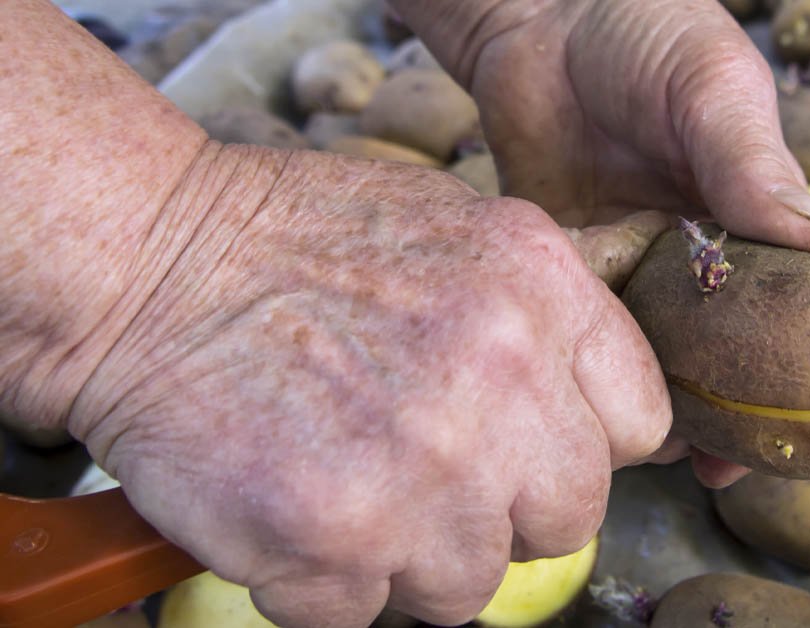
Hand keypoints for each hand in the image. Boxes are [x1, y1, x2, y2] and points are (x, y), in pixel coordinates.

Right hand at [68, 145, 671, 625]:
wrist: (148, 265)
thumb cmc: (296, 243)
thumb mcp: (458, 230)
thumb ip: (544, 319)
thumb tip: (599, 408)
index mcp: (542, 291)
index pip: (638, 426)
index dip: (581, 446)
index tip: (531, 446)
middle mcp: (502, 381)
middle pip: (568, 518)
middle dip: (502, 509)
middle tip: (427, 468)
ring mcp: (423, 470)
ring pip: (468, 584)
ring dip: (410, 554)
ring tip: (348, 479)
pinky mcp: (334, 541)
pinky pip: (364, 613)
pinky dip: (325, 580)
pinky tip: (294, 505)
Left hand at [397, 0, 809, 485]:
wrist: (540, 18)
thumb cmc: (646, 34)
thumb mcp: (713, 85)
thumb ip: (753, 160)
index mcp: (759, 210)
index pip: (809, 292)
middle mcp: (706, 249)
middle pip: (739, 344)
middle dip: (748, 408)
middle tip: (743, 462)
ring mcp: (642, 264)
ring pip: (669, 353)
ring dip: (676, 404)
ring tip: (682, 457)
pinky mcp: (580, 268)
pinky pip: (597, 332)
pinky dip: (606, 372)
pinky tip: (609, 412)